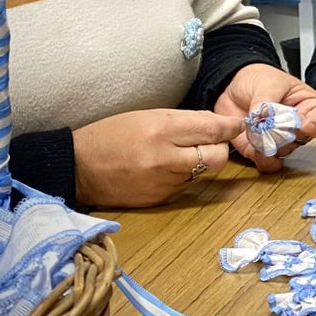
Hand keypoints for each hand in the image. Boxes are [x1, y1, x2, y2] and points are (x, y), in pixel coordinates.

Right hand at [73, 108, 244, 207]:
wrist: (77, 167)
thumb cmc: (111, 135)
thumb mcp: (148, 115)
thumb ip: (185, 120)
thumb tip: (218, 123)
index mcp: (161, 130)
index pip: (212, 131)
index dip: (231, 127)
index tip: (238, 124)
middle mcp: (165, 158)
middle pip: (217, 157)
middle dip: (219, 148)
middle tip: (210, 141)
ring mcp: (163, 182)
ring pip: (203, 172)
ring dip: (200, 162)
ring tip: (180, 153)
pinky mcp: (160, 200)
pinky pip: (186, 185)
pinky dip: (184, 176)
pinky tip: (166, 168)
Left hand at [214, 63, 315, 170]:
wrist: (234, 87)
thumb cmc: (260, 79)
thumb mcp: (269, 83)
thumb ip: (268, 102)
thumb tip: (263, 119)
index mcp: (308, 107)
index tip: (306, 126)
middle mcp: (298, 127)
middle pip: (302, 139)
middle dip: (287, 135)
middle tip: (271, 125)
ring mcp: (281, 140)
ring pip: (284, 151)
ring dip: (271, 144)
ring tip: (257, 131)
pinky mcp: (262, 150)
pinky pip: (268, 163)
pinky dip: (262, 159)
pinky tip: (256, 150)